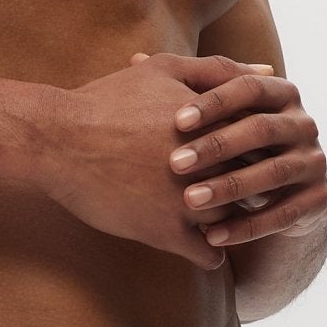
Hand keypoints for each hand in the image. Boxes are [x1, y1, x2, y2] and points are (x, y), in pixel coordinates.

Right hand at [43, 56, 272, 270]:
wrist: (56, 139)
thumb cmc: (108, 102)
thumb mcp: (165, 70)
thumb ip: (220, 69)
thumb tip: (269, 72)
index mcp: (216, 126)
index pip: (262, 146)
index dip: (251, 153)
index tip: (238, 158)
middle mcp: (211, 164)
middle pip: (253, 184)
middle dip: (247, 189)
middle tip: (230, 191)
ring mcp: (190, 200)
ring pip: (235, 222)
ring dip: (228, 223)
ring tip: (211, 219)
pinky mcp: (166, 231)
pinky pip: (209, 256)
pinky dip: (208, 254)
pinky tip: (195, 244)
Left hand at [131, 51, 326, 248]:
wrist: (277, 195)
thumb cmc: (232, 146)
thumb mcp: (212, 115)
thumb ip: (183, 87)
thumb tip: (136, 59)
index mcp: (281, 93)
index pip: (248, 87)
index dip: (214, 103)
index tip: (175, 121)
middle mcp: (304, 123)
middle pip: (262, 129)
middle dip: (217, 146)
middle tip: (174, 164)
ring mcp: (315, 161)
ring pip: (273, 172)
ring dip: (230, 188)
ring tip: (190, 201)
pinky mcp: (320, 198)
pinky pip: (284, 214)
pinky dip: (247, 226)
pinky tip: (212, 237)